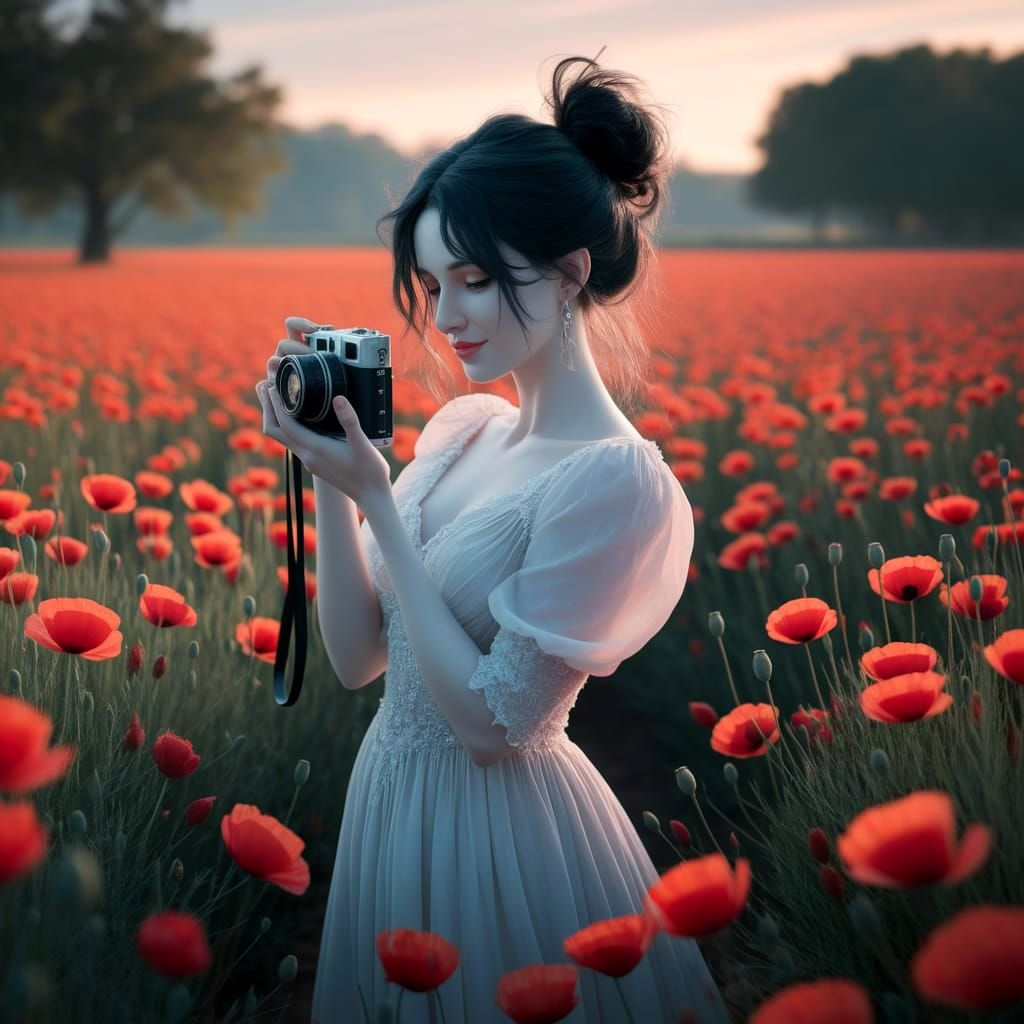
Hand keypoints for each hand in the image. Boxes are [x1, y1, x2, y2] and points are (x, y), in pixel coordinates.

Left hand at [255, 317, 391, 505]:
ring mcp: (309, 460)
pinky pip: (293, 440)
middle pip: (275, 430)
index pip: (286, 423)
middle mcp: (307, 455)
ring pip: (282, 436)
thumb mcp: (363, 444)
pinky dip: (287, 424)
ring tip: (274, 396)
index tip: (271, 383)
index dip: (276, 403)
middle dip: (268, 408)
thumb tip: (339, 398)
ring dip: (275, 416)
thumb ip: (350, 421)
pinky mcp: (314, 462)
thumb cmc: (370, 472)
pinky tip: (296, 414)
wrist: (372, 496)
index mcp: (315, 449)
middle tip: (263, 384)